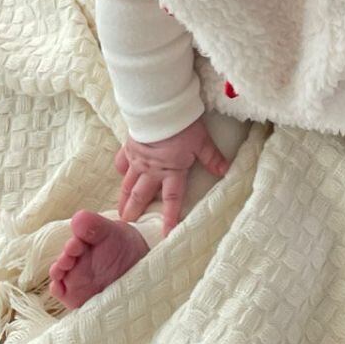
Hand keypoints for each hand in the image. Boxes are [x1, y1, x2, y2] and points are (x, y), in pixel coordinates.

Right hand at [113, 115, 230, 236]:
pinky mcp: (129, 147)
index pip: (172, 200)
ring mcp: (138, 160)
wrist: (159, 109)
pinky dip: (121, 169)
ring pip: (128, 183)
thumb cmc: (182, 126)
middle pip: (142, 195)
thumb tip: (225, 170)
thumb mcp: (201, 142)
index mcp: (171, 171)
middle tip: (127, 224)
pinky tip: (120, 173)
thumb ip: (212, 157)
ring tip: (119, 210)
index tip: (165, 234)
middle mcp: (152, 170)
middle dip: (135, 211)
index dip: (169, 218)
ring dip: (124, 197)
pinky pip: (122, 161)